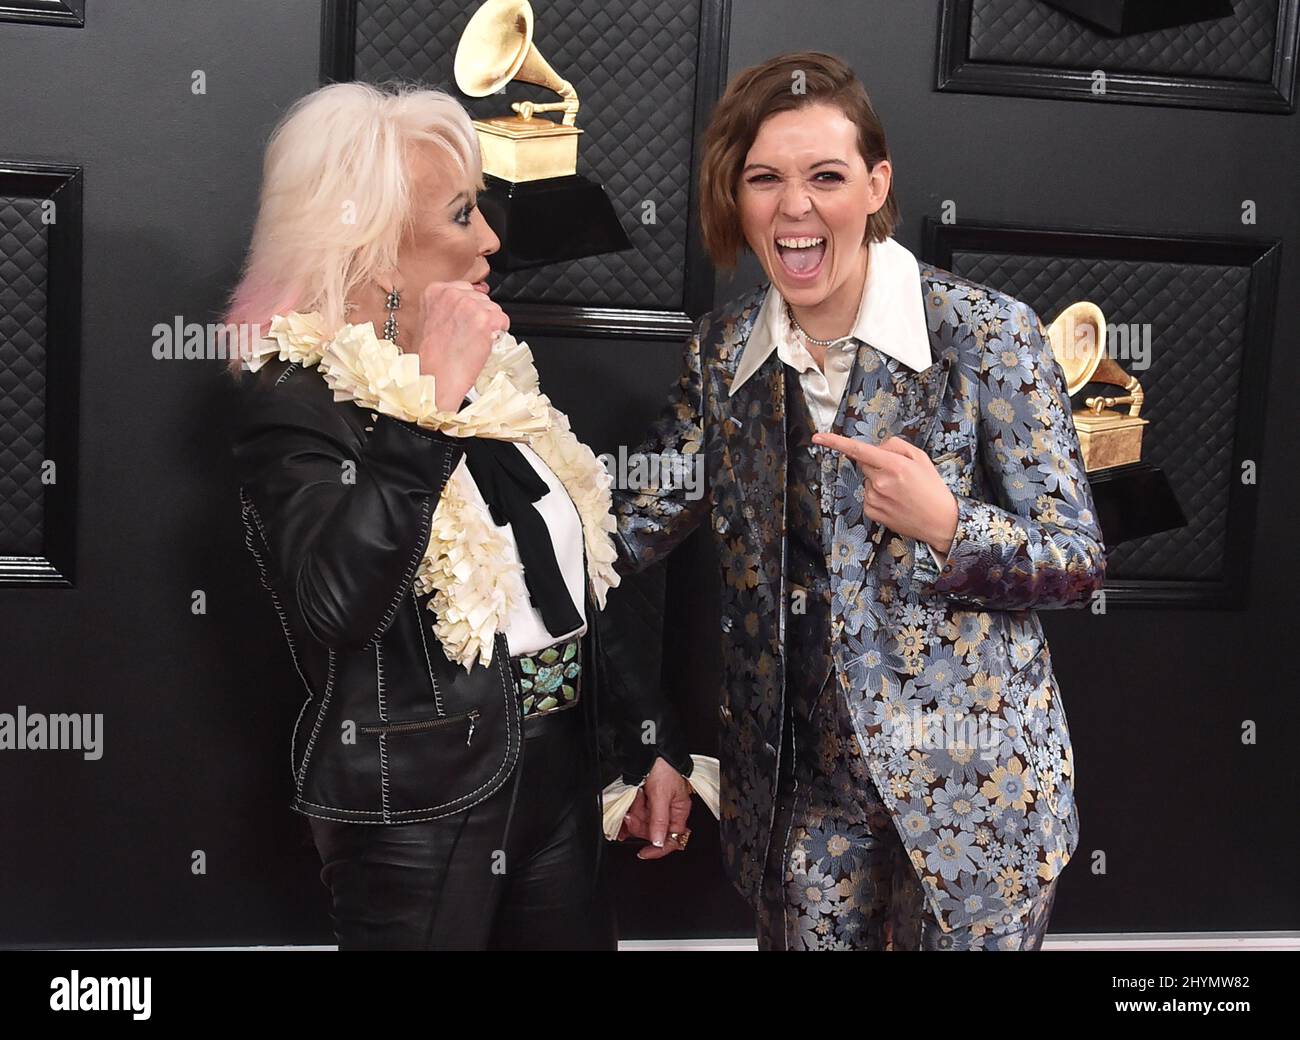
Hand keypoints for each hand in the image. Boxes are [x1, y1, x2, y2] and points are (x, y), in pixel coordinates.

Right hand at [410, 281, 510, 411]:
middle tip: (466, 336)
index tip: (463, 322)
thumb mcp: (430, 320)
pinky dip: (498, 334)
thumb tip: (473, 299)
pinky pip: (503, 321)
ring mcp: (470, 305)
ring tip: (472, 342)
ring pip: (493, 308)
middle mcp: (452, 294)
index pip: (466, 289)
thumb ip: (448, 306)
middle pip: (481, 297)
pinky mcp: (486, 319)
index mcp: (435, 291)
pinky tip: (482, 344)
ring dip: (489, 325)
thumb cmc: (430, 357)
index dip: (469, 308)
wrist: (435, 378)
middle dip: (479, 316)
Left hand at [618, 758, 691, 858]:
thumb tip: (659, 843)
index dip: (658, 849)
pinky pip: (637, 813)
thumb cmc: (663, 768)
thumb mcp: (661, 796)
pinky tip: (626, 810)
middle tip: (630, 817)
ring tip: (630, 806)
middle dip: (640, 826)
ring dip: (634, 817)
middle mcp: (669, 810)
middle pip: (654, 831)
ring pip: (643, 822)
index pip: (672, 839)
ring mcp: (656, 805)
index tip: (643, 852)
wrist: (651, 749)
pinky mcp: (646, 799)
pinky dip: (631, 812)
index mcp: (679, 811)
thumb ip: (660, 820)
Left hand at [811, 433, 958, 555]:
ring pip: (867, 480)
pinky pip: (867, 496)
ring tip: (900, 491)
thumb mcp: (921, 458)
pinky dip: (877, 496)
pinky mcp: (871, 511)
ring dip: (878, 481)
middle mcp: (880, 482)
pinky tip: (894, 501)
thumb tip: (877, 446)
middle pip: (864, 463)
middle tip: (898, 475)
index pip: (858, 450)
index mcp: (893, 465)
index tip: (818, 437)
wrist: (940, 521)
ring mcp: (874, 498)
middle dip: (876, 464)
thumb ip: (896, 445)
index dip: (835, 442)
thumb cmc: (932, 488)